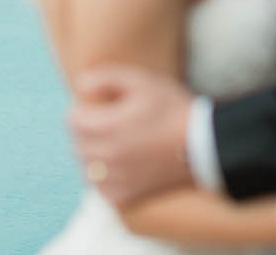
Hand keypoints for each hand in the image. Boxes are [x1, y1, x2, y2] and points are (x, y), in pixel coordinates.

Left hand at [70, 63, 195, 207]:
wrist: (203, 144)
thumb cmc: (172, 108)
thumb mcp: (142, 81)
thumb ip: (106, 78)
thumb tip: (80, 84)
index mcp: (106, 128)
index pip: (72, 120)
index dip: (86, 110)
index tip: (103, 109)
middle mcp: (106, 157)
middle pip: (78, 144)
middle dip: (90, 132)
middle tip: (113, 125)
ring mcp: (115, 180)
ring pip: (87, 167)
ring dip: (96, 156)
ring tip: (119, 145)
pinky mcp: (125, 198)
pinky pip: (101, 189)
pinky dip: (107, 179)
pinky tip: (125, 166)